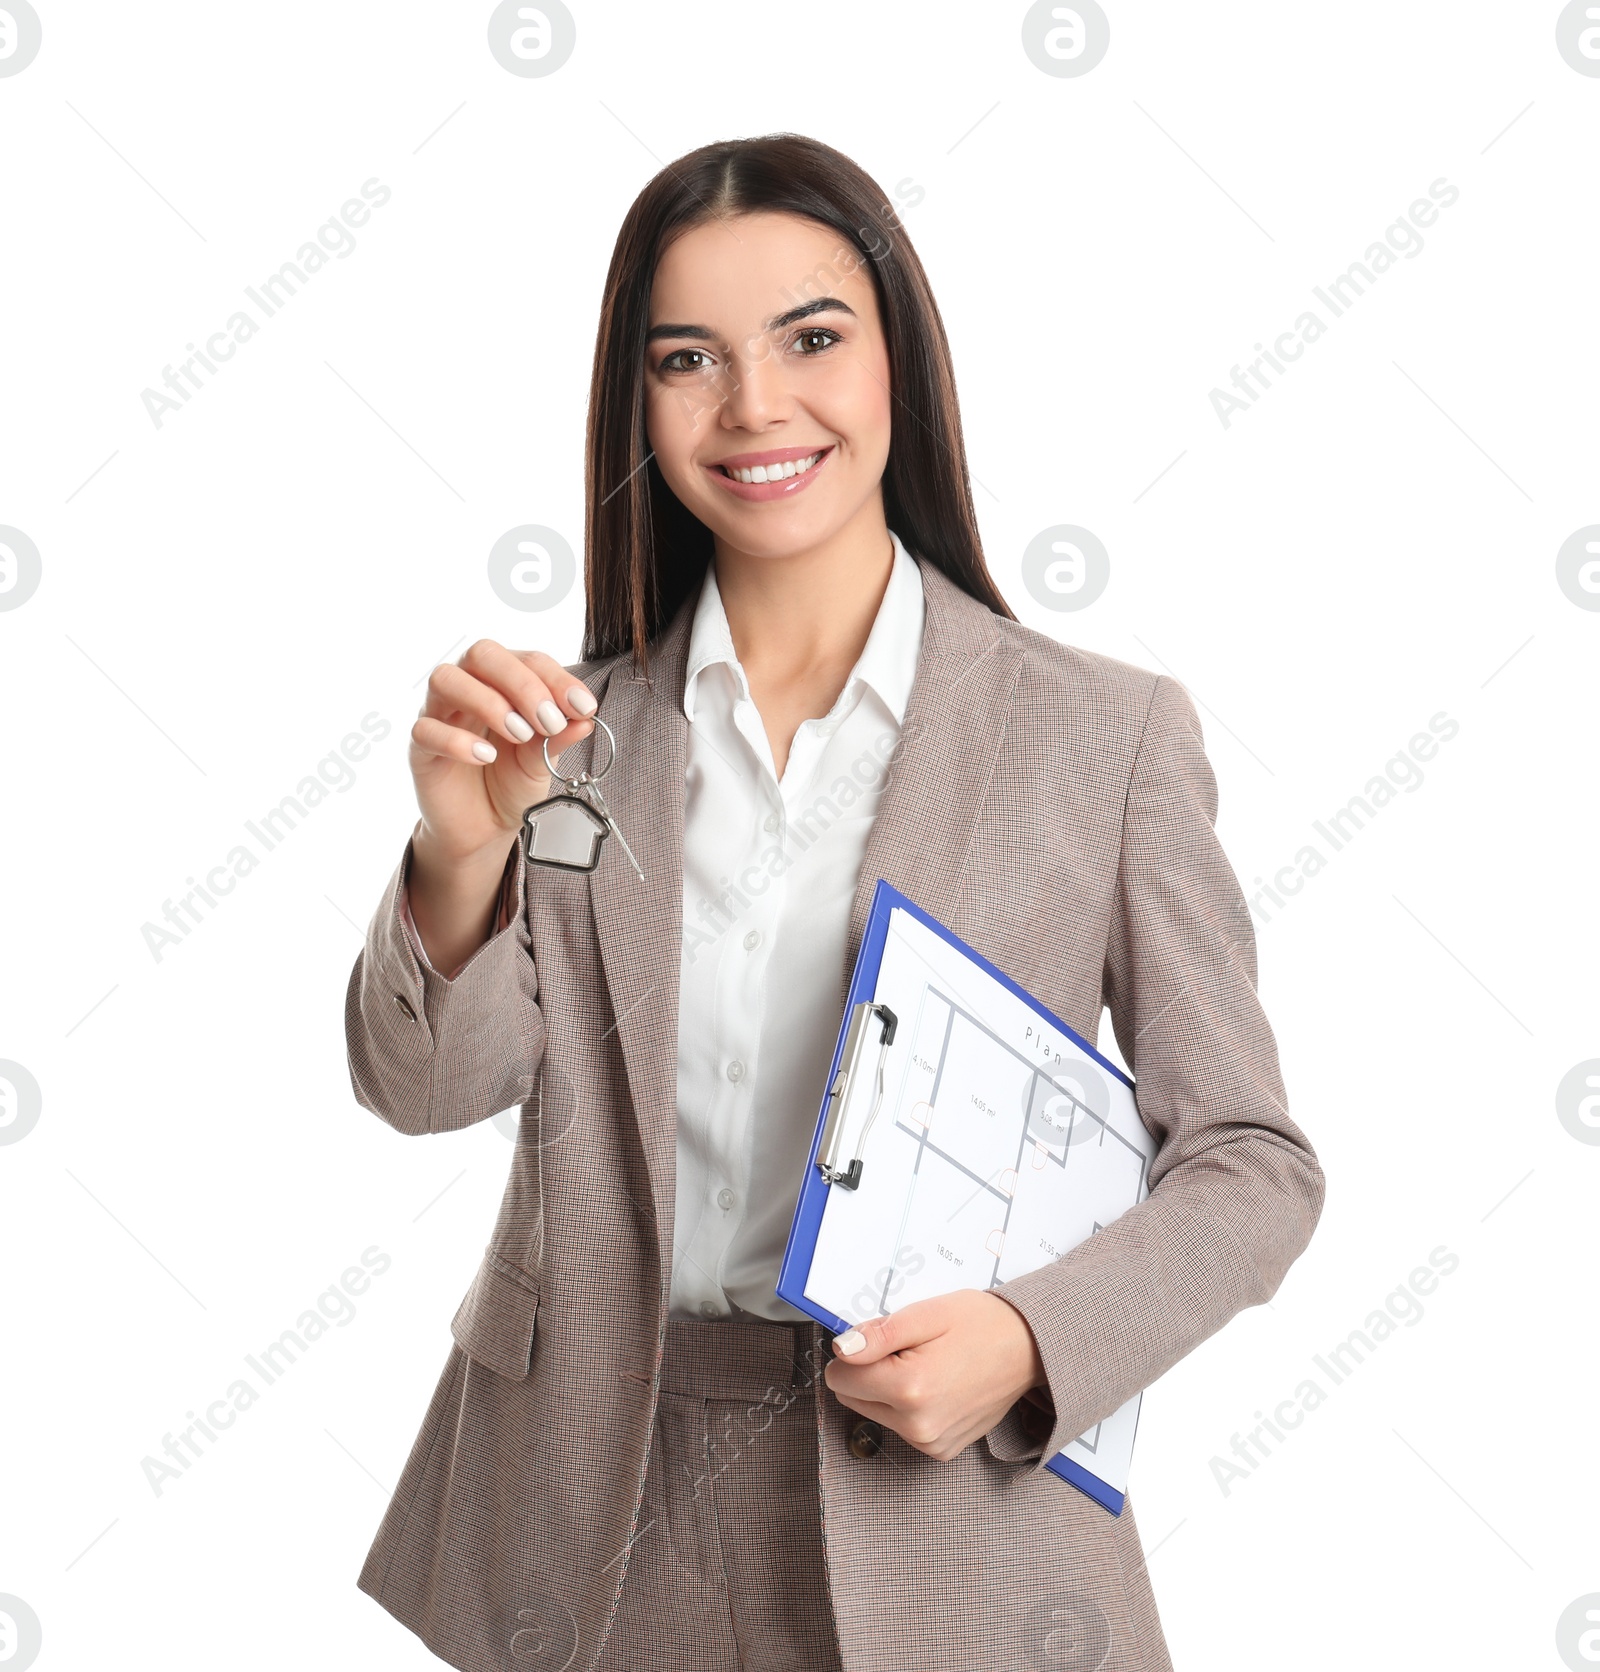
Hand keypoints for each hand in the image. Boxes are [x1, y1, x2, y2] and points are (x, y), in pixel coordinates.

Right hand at [410, 640, 597, 861]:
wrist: (483, 828)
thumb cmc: (510, 783)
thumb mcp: (542, 761)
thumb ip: (558, 738)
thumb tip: (584, 720)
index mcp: (503, 683)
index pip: (528, 660)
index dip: (557, 679)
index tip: (584, 708)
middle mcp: (469, 687)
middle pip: (483, 654)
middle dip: (522, 684)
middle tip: (548, 720)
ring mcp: (439, 714)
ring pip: (446, 679)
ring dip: (489, 702)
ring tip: (520, 735)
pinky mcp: (420, 747)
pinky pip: (426, 730)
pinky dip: (459, 741)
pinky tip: (486, 757)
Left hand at [823, 1289, 1047, 1461]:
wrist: (1030, 1350)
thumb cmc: (982, 1325)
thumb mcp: (927, 1313)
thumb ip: (879, 1334)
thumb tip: (842, 1350)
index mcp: (910, 1388)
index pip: (839, 1376)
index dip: (856, 1351)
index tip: (883, 1340)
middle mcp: (917, 1425)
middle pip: (851, 1397)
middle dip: (870, 1372)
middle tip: (910, 1351)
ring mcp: (929, 1443)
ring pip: (873, 1413)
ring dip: (889, 1390)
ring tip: (928, 1365)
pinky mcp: (939, 1450)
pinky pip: (899, 1427)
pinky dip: (909, 1407)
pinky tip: (938, 1386)